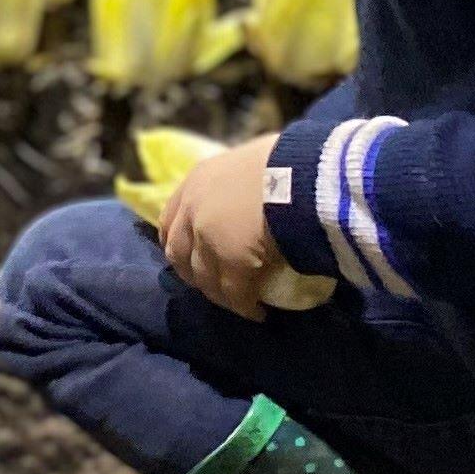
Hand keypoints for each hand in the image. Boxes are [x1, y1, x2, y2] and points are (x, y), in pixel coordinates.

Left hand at [159, 132, 286, 319]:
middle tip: (213, 286)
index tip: (189, 257)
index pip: (170, 221)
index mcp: (196, 182)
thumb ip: (239, 181)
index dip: (178, 242)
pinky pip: (236, 294)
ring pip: (205, 279)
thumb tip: (255, 193)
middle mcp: (194, 210)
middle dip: (192, 274)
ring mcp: (209, 239)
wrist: (304, 174)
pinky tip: (258, 313)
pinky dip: (245, 307)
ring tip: (238, 303)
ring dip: (219, 295)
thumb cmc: (287, 160)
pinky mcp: (233, 263)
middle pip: (179, 254)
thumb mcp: (251, 162)